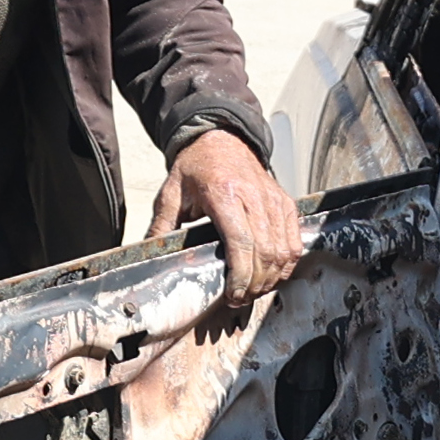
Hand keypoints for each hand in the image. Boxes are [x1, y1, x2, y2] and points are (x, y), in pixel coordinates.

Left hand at [152, 127, 302, 299]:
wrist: (222, 140)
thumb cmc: (197, 167)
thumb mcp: (171, 194)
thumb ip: (161, 226)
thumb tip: (145, 254)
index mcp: (224, 194)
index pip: (241, 243)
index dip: (241, 275)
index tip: (233, 294)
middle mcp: (254, 197)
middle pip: (265, 252)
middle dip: (255, 284)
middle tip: (240, 298)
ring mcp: (274, 201)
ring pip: (284, 251)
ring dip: (271, 278)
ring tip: (254, 290)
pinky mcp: (286, 204)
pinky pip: (294, 241)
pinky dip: (287, 264)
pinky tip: (272, 274)